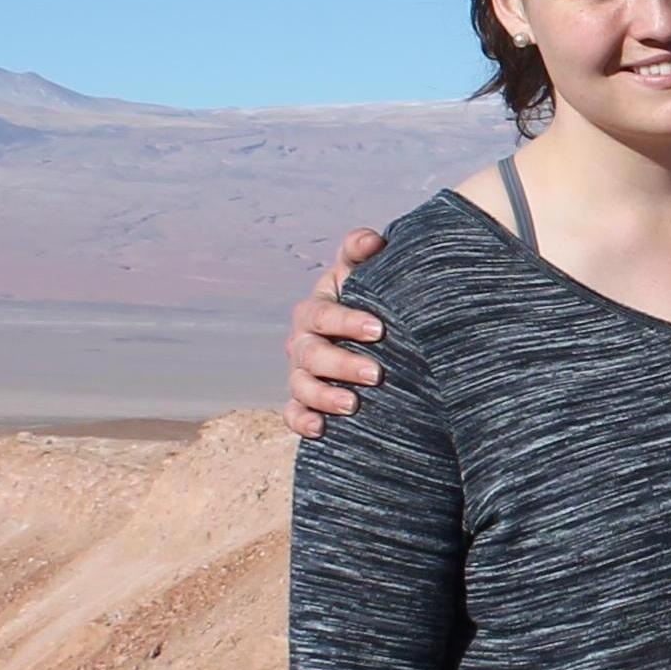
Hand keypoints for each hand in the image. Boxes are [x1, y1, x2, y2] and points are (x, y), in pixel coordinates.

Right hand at [282, 227, 387, 437]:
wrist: (374, 338)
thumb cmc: (370, 300)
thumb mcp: (365, 273)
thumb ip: (362, 251)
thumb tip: (372, 240)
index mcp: (317, 309)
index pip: (323, 313)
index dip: (346, 321)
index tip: (378, 329)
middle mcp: (303, 340)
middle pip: (311, 353)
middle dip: (341, 364)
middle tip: (376, 374)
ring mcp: (300, 372)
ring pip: (300, 385)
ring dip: (323, 395)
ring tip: (353, 405)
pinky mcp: (302, 401)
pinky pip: (292, 413)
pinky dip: (302, 421)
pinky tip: (321, 429)